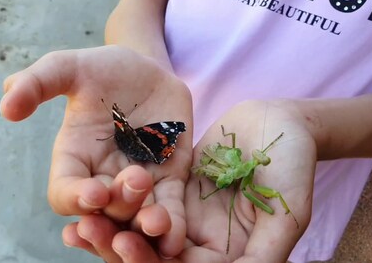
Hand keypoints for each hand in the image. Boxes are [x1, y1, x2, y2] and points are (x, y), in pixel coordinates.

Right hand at [0, 45, 192, 258]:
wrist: (147, 72)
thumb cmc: (102, 71)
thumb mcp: (68, 67)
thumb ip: (36, 83)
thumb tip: (6, 107)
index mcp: (74, 158)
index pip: (64, 192)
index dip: (75, 199)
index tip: (93, 192)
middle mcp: (103, 177)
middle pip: (104, 211)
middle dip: (118, 205)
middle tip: (136, 180)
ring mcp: (138, 183)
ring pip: (136, 217)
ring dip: (144, 226)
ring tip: (156, 222)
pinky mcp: (169, 180)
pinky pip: (170, 209)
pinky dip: (172, 225)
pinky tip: (175, 235)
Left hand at [105, 100, 315, 261]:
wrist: (282, 122)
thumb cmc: (294, 166)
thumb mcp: (288, 212)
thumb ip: (264, 254)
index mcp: (227, 257)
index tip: (122, 244)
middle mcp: (203, 245)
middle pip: (154, 259)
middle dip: (119, 249)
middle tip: (85, 232)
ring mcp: (187, 217)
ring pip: (142, 233)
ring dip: (111, 228)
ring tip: (77, 221)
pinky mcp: (175, 190)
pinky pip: (142, 202)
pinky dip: (118, 202)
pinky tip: (91, 194)